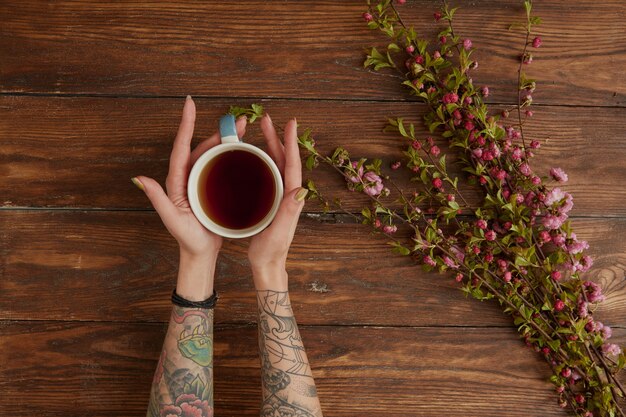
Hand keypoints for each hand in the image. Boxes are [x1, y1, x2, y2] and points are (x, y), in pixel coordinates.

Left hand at [132, 96, 246, 298]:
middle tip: (239, 120)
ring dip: (229, 140)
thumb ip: (157, 199)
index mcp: (177, 180)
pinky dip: (233, 155)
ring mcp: (202, 181)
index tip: (190, 104)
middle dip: (219, 130)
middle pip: (203, 146)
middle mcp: (189, 176)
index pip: (181, 147)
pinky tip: (246, 150)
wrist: (201, 253)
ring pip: (215, 154)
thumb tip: (139, 178)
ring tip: (245, 129)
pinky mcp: (214, 188)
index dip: (186, 125)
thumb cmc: (187, 239)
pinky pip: (223, 166)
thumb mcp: (172, 219)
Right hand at [248, 114, 307, 290]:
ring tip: (261, 129)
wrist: (267, 265)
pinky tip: (252, 156)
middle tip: (267, 119)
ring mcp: (279, 196)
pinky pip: (267, 174)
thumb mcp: (279, 233)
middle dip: (277, 137)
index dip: (291, 143)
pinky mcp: (270, 201)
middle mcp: (287, 194)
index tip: (290, 123)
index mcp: (291, 198)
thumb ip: (289, 213)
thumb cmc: (271, 251)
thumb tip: (301, 190)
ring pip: (276, 164)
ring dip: (270, 146)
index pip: (293, 165)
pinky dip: (261, 160)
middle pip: (284, 160)